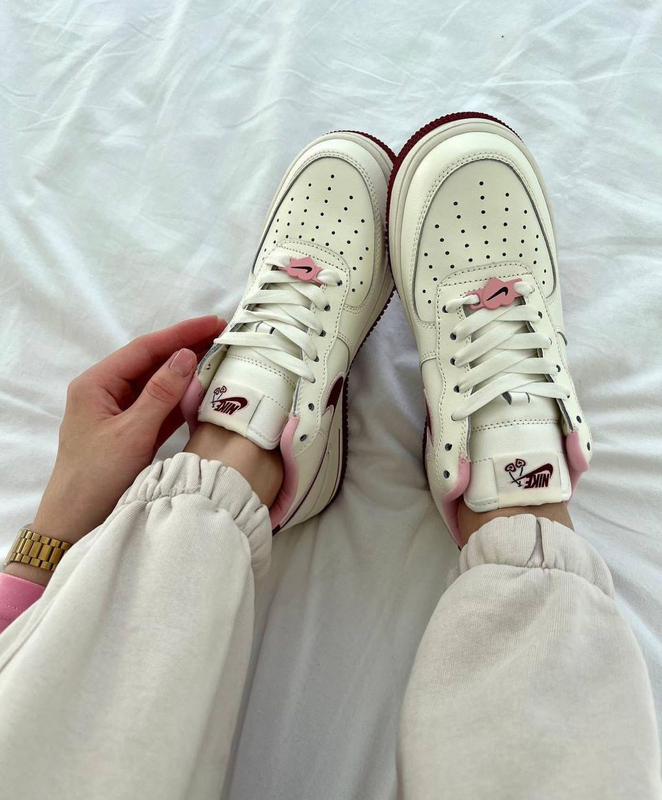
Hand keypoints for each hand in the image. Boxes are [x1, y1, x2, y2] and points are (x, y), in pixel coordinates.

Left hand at [5, 315, 223, 585]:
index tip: (214, 323)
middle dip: (186, 348)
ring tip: (222, 356)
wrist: (75, 524)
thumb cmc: (96, 477)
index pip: (144, 349)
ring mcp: (120, 413)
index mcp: (96, 384)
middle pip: (152, 362)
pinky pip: (161, 407)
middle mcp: (107, 392)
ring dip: (188, 372)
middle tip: (224, 335)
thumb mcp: (131, 433)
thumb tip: (187, 355)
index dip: (180, 334)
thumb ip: (161, 393)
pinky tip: (205, 390)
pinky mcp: (133, 432)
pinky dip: (183, 399)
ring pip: (159, 384)